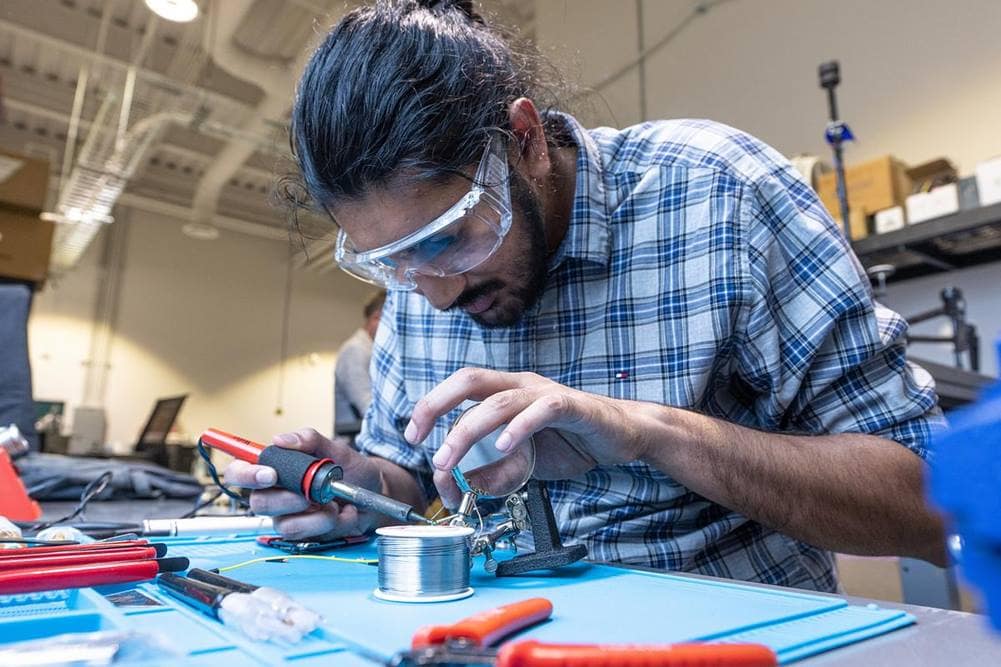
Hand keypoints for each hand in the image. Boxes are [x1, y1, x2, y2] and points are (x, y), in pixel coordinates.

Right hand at [223, 428, 382, 540]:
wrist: (374, 494)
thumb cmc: (352, 470)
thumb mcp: (336, 449)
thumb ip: (310, 440)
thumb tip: (282, 439)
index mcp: (276, 468)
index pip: (240, 471)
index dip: (245, 474)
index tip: (268, 474)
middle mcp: (276, 493)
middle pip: (258, 502)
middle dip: (287, 498)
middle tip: (310, 492)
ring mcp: (288, 516)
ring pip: (284, 523)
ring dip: (315, 513)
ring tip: (332, 502)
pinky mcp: (302, 534)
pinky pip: (306, 534)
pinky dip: (330, 522)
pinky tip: (341, 512)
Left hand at [404, 368, 649, 506]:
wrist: (624, 435)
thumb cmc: (573, 441)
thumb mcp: (525, 463)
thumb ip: (497, 472)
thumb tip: (465, 487)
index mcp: (507, 391)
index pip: (460, 387)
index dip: (431, 405)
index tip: (413, 434)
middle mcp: (522, 385)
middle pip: (470, 380)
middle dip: (437, 405)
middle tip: (419, 439)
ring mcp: (547, 393)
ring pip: (499, 400)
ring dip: (468, 430)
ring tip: (451, 457)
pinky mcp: (574, 406)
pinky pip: (543, 409)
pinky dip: (520, 426)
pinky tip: (505, 444)